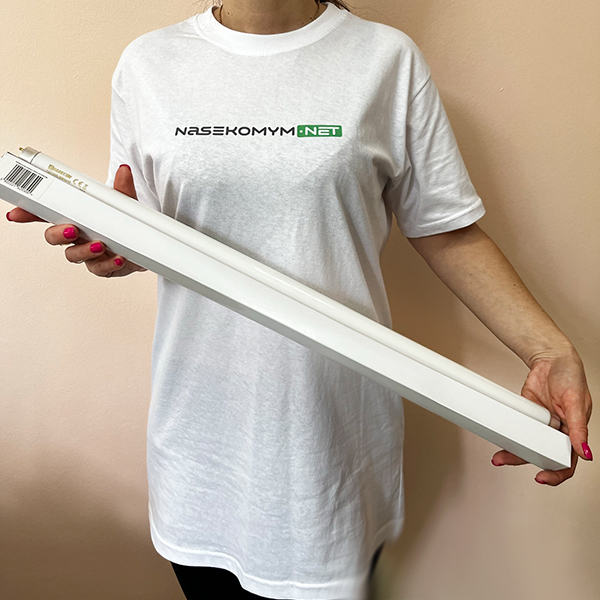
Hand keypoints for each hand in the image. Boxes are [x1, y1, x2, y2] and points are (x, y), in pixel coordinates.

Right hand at [6, 164, 146, 276]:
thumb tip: (124, 171)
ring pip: (73, 255)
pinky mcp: (103, 267)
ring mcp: (88, 253)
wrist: (148, 246)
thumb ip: (123, 190)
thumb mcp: (126, 204)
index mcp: (76, 218)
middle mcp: (77, 236)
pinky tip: (119, 258)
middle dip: (58, 233)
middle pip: (54, 237)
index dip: (28, 213)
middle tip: (72, 229)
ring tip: (101, 245)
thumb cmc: (128, 224)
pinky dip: (109, 264)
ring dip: (84, 250)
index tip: (16, 213)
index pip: (46, 214)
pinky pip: (99, 269)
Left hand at [491, 348, 592, 485]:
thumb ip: (579, 428)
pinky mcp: (528, 414)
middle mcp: (558, 431)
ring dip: (513, 450)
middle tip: (505, 461)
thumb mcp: (575, 401)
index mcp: (575, 432)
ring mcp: (541, 423)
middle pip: (542, 454)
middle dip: (525, 461)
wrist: (551, 359)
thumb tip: (585, 453)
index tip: (542, 478)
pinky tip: (499, 437)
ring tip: (498, 455)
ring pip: (528, 443)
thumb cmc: (571, 376)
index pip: (568, 461)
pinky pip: (518, 428)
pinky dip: (509, 434)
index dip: (556, 473)